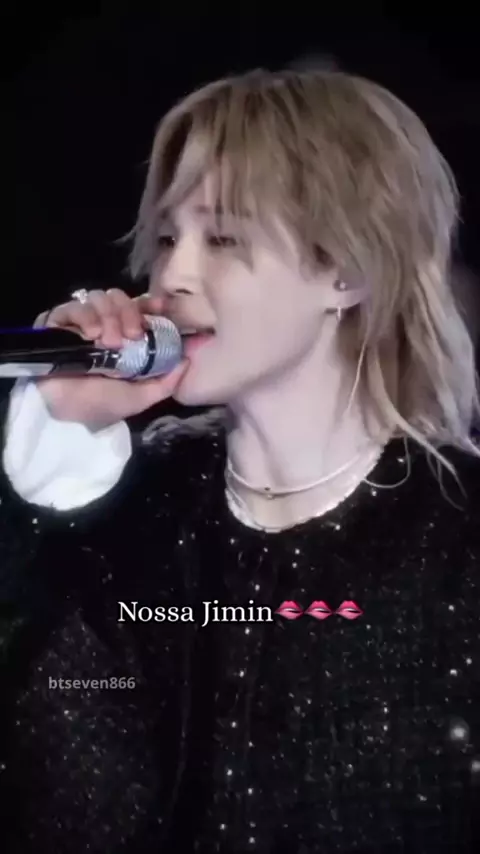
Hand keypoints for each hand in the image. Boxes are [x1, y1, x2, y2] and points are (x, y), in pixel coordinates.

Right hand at [33, 289, 188, 429]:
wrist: (69, 416)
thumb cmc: (103, 405)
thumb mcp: (142, 396)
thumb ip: (166, 381)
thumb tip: (187, 361)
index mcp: (122, 337)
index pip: (136, 307)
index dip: (148, 303)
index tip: (160, 308)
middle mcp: (101, 325)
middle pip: (118, 297)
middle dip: (128, 312)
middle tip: (131, 336)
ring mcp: (78, 323)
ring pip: (97, 298)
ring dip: (108, 316)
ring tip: (108, 342)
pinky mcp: (55, 324)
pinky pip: (71, 306)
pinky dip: (85, 316)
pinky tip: (89, 335)